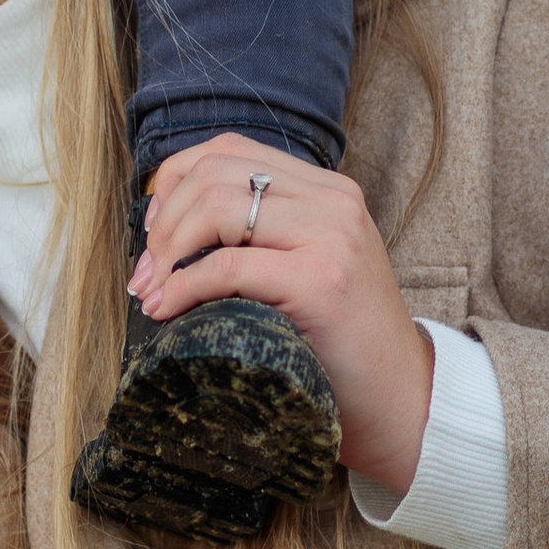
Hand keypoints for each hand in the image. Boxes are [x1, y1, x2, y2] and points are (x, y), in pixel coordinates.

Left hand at [133, 135, 433, 497]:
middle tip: (146, 273)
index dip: (175, 183)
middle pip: (215, 172)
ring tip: (153, 291)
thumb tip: (164, 228)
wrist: (402, 398)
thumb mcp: (308, 266)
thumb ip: (261, 233)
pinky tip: (167, 310)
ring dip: (168, 252)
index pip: (229, 150)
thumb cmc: (342, 342)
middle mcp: (334, 201)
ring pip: (217, 207)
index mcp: (329, 190)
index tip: (155, 234)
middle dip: (163, 221)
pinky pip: (227, 266)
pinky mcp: (321, 282)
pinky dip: (182, 287)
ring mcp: (331, 237)